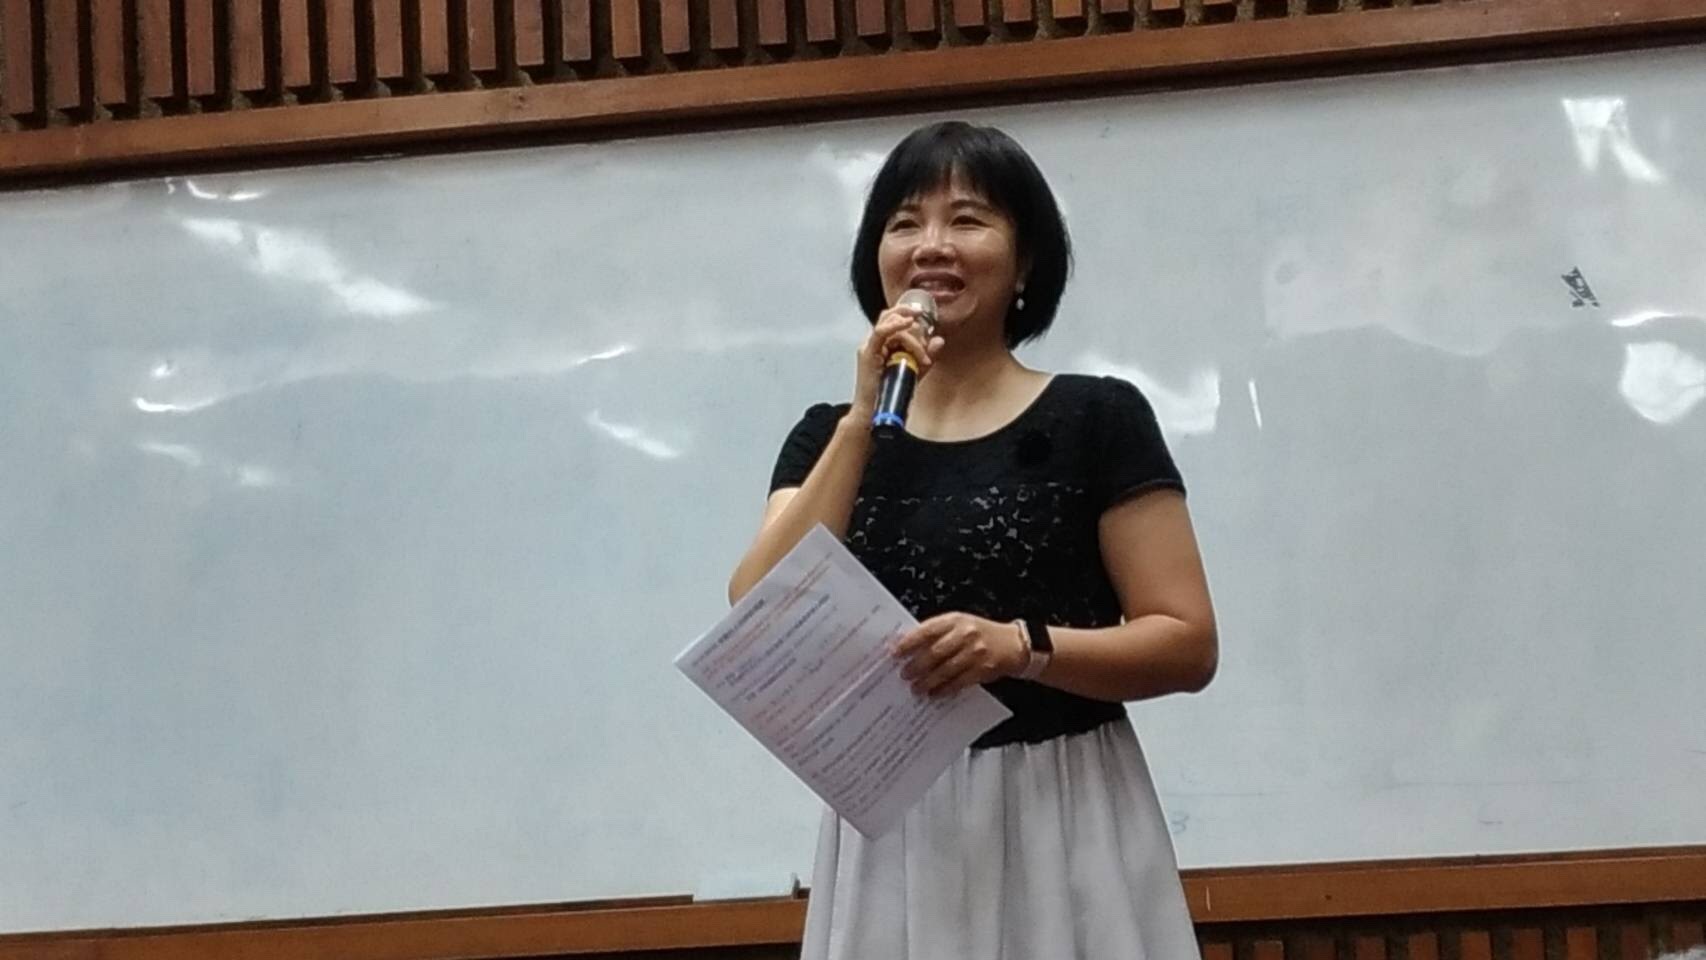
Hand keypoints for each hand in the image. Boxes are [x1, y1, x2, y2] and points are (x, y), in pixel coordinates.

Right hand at [848, 305, 945, 422]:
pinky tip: (906, 324)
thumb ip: (927, 356)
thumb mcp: (915, 372)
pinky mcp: (868, 354)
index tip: (923, 316)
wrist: (874, 413)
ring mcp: (870, 347)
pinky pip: (880, 333)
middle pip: (889, 315)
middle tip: (926, 332)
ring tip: (921, 348)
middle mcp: (874, 343)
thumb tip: (939, 340)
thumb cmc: (891, 394)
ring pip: (889, 323)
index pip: (893, 318)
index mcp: (883, 344)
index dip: (908, 313)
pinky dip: (894, 326)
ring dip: (910, 333)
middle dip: (910, 317)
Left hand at [891, 613, 1028, 697]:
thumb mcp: (959, 625)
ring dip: (928, 681)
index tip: (895, 652)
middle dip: (916, 665)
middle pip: (935, 652)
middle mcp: (965, 635)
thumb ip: (937, 633)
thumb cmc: (980, 634)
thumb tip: (909, 646)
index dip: (909, 642)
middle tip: (904, 674)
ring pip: (945, 670)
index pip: (927, 630)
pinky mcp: (982, 669)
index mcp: (955, 620)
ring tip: (915, 688)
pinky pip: (959, 682)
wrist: (1013, 644)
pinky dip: (944, 689)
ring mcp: (975, 653)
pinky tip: (934, 694)